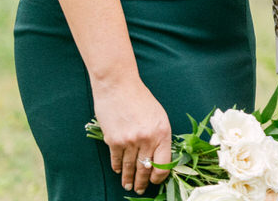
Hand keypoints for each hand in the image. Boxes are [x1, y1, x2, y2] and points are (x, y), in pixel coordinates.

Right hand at [91, 77, 170, 194]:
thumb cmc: (141, 98)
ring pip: (129, 167)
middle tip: (141, 190)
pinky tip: (118, 171)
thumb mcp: (159, 116)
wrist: (119, 86)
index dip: (160, 176)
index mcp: (162, 132)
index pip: (164, 163)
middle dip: (143, 182)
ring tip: (128, 186)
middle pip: (145, 168)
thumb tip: (157, 156)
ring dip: (128, 179)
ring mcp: (129, 141)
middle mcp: (147, 139)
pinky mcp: (113, 140)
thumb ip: (159, 135)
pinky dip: (117, 167)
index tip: (156, 181)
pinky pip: (116, 159)